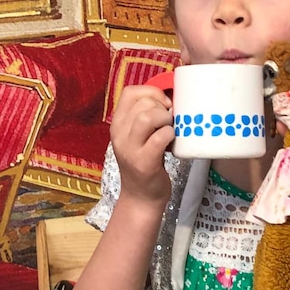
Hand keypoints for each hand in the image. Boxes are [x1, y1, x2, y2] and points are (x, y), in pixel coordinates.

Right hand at [109, 85, 174, 206]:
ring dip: (165, 119)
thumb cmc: (145, 162)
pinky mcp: (143, 162)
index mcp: (118, 123)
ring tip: (169, 129)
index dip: (151, 92)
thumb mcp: (138, 136)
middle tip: (168, 121)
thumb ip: (145, 116)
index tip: (164, 104)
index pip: (129, 92)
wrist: (141, 197)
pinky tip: (171, 142)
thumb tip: (170, 96)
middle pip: (141, 103)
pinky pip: (159, 138)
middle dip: (162, 107)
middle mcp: (119, 134)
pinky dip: (170, 135)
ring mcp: (129, 149)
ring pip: (147, 117)